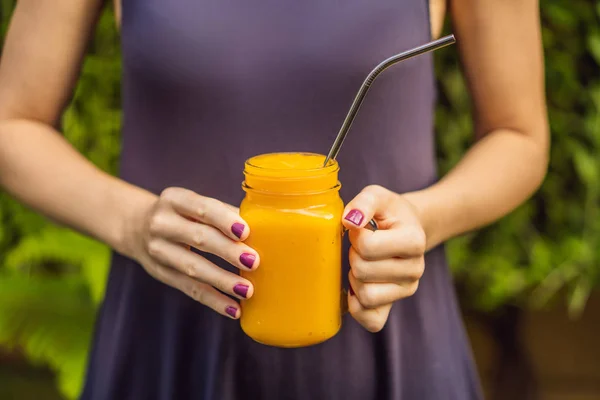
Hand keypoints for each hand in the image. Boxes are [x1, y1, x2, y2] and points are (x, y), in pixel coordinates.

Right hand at [127, 187, 258, 318]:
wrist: (136, 226)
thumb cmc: (183, 214)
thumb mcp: (194, 205)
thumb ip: (224, 214)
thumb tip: (263, 229)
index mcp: (174, 199)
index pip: (201, 208)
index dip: (223, 219)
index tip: (245, 231)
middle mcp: (161, 223)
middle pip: (198, 238)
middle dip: (227, 251)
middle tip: (254, 261)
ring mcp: (158, 250)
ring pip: (193, 268)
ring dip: (222, 281)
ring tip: (247, 290)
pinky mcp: (161, 274)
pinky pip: (190, 289)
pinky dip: (213, 300)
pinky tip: (233, 309)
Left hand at [342, 185, 425, 331]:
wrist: (405, 228)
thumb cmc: (388, 212)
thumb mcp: (377, 196)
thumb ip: (364, 202)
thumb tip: (349, 221)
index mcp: (414, 240)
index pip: (368, 247)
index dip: (355, 235)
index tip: (360, 229)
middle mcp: (416, 269)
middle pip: (363, 272)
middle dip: (353, 255)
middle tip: (359, 246)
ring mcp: (406, 291)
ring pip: (365, 297)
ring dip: (354, 277)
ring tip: (361, 262)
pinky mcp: (394, 307)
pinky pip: (371, 321)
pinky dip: (356, 307)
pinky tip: (356, 287)